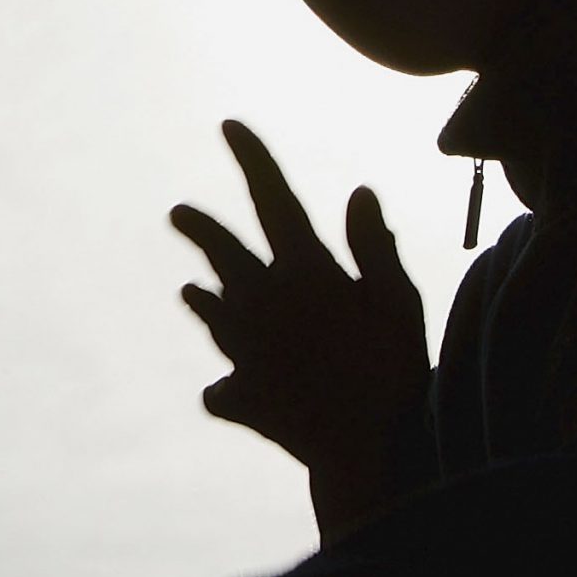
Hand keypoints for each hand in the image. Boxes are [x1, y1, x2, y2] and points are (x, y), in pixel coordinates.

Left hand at [171, 120, 428, 472]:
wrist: (364, 450)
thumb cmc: (393, 370)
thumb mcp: (398, 302)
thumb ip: (373, 247)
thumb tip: (358, 193)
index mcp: (301, 271)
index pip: (271, 199)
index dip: (251, 159)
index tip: (228, 126)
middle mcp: (259, 302)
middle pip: (220, 253)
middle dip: (199, 229)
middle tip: (177, 212)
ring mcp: (241, 350)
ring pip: (213, 313)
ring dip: (203, 300)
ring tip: (191, 291)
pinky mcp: (237, 396)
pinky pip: (221, 386)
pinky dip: (225, 385)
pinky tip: (226, 388)